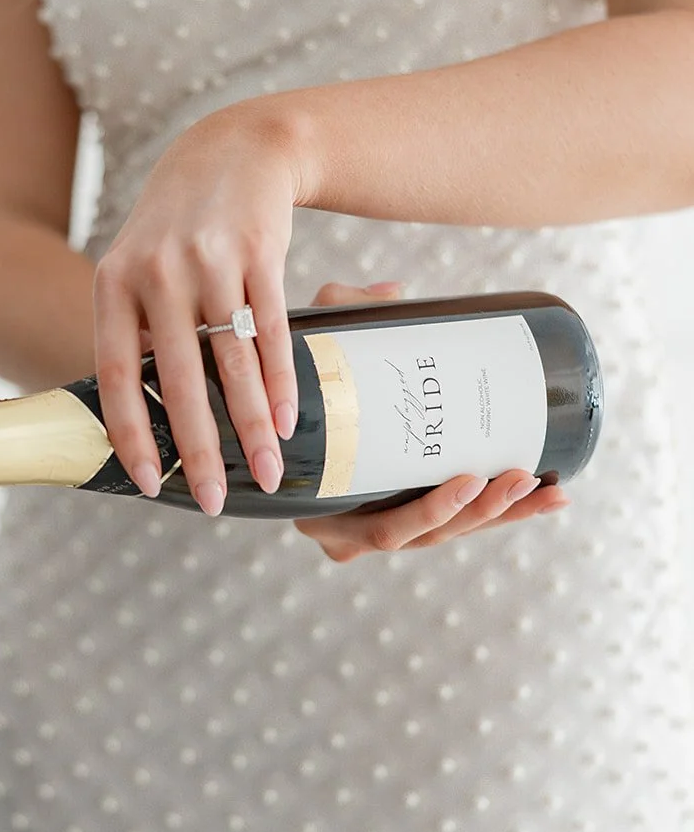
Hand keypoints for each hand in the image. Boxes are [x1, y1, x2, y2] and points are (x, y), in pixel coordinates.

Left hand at [94, 102, 301, 514]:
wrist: (233, 150)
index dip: (132, 435)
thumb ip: (139, 335)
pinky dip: (281, 381)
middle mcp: (156, 274)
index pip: (119, 377)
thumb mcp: (138, 270)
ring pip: (233, 364)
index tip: (150, 483)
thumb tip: (145, 420)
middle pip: (181, 382)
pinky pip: (272, 331)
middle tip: (214, 500)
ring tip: (267, 473)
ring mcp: (208, 261)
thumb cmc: (178, 229)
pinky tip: (286, 420)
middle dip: (200, 450)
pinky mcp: (258, 251)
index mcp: (114, 286)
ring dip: (252, 427)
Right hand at [293, 282, 570, 560]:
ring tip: (543, 487)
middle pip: (427, 536)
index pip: (381, 530)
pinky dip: (507, 514)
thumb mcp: (308, 347)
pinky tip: (550, 496)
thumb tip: (396, 295)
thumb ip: (340, 314)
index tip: (467, 480)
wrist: (283, 411)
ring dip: (502, 514)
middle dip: (481, 511)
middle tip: (517, 475)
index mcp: (322, 510)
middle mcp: (351, 532)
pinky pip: (460, 524)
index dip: (430, 513)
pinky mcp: (412, 517)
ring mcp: (384, 527)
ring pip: (450, 533)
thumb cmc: (292, 384)